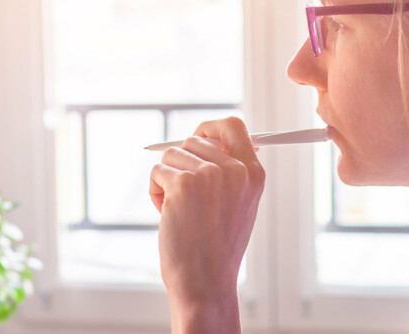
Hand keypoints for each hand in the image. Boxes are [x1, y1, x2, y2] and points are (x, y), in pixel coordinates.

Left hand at [149, 117, 265, 332]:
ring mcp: (209, 175)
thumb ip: (229, 171)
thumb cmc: (216, 248)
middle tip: (184, 198)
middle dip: (181, 164)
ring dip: (166, 180)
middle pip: (193, 140)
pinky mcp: (183, 184)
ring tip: (178, 211)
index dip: (210, 128)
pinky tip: (167, 216)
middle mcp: (235, 170)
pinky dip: (155, 193)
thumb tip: (207, 138)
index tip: (197, 136)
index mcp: (253, 174)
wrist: (206, 281)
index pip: (233, 126)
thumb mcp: (238, 205)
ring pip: (171, 155)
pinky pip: (157, 172)